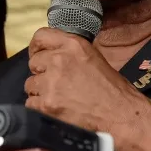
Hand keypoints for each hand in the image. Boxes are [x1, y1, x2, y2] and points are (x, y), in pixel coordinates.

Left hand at [24, 28, 150, 150]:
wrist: (120, 114)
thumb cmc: (111, 88)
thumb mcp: (92, 56)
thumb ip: (69, 51)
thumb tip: (49, 52)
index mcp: (73, 45)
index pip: (40, 36)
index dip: (37, 47)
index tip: (39, 55)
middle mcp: (59, 60)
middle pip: (33, 63)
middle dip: (42, 73)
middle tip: (57, 83)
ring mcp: (51, 83)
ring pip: (30, 84)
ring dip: (41, 91)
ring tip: (60, 98)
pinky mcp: (47, 104)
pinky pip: (31, 103)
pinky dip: (40, 108)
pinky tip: (57, 109)